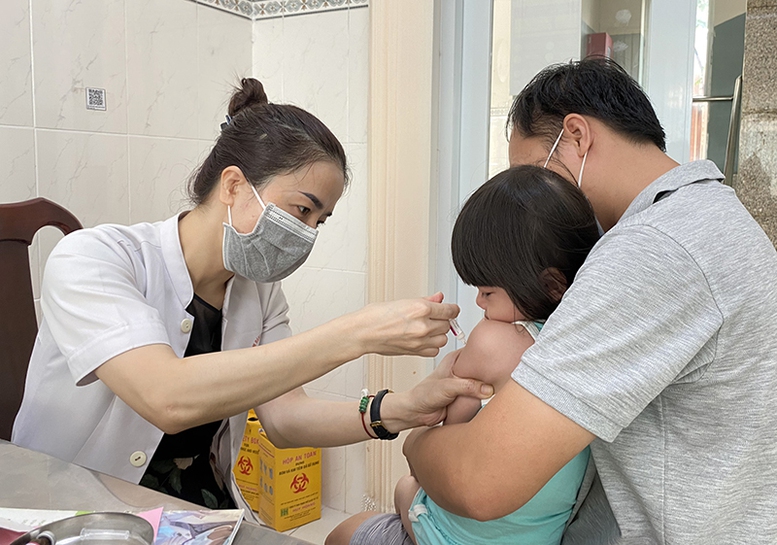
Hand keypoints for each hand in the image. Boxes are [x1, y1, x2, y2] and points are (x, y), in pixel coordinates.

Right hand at [350, 292, 458, 357]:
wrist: (363, 332)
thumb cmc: (376, 316)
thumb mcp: (402, 301)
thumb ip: (425, 301)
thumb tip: (439, 298)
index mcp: (421, 308)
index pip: (450, 310)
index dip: (451, 309)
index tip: (450, 309)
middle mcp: (423, 325)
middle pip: (448, 325)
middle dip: (442, 320)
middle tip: (432, 317)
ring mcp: (420, 341)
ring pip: (443, 339)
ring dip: (438, 334)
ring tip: (427, 329)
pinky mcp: (415, 352)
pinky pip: (434, 351)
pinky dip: (432, 346)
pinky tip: (423, 339)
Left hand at [380, 350, 494, 430]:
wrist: (417, 412)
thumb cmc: (423, 395)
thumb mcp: (446, 387)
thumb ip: (467, 386)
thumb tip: (487, 389)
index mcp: (455, 359)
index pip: (476, 351)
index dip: (488, 353)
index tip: (500, 357)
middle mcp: (461, 370)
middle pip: (483, 367)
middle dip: (492, 371)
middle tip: (503, 375)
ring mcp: (465, 383)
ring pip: (483, 382)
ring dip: (489, 386)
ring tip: (499, 387)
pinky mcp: (467, 396)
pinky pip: (481, 395)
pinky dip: (485, 397)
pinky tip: (491, 398)